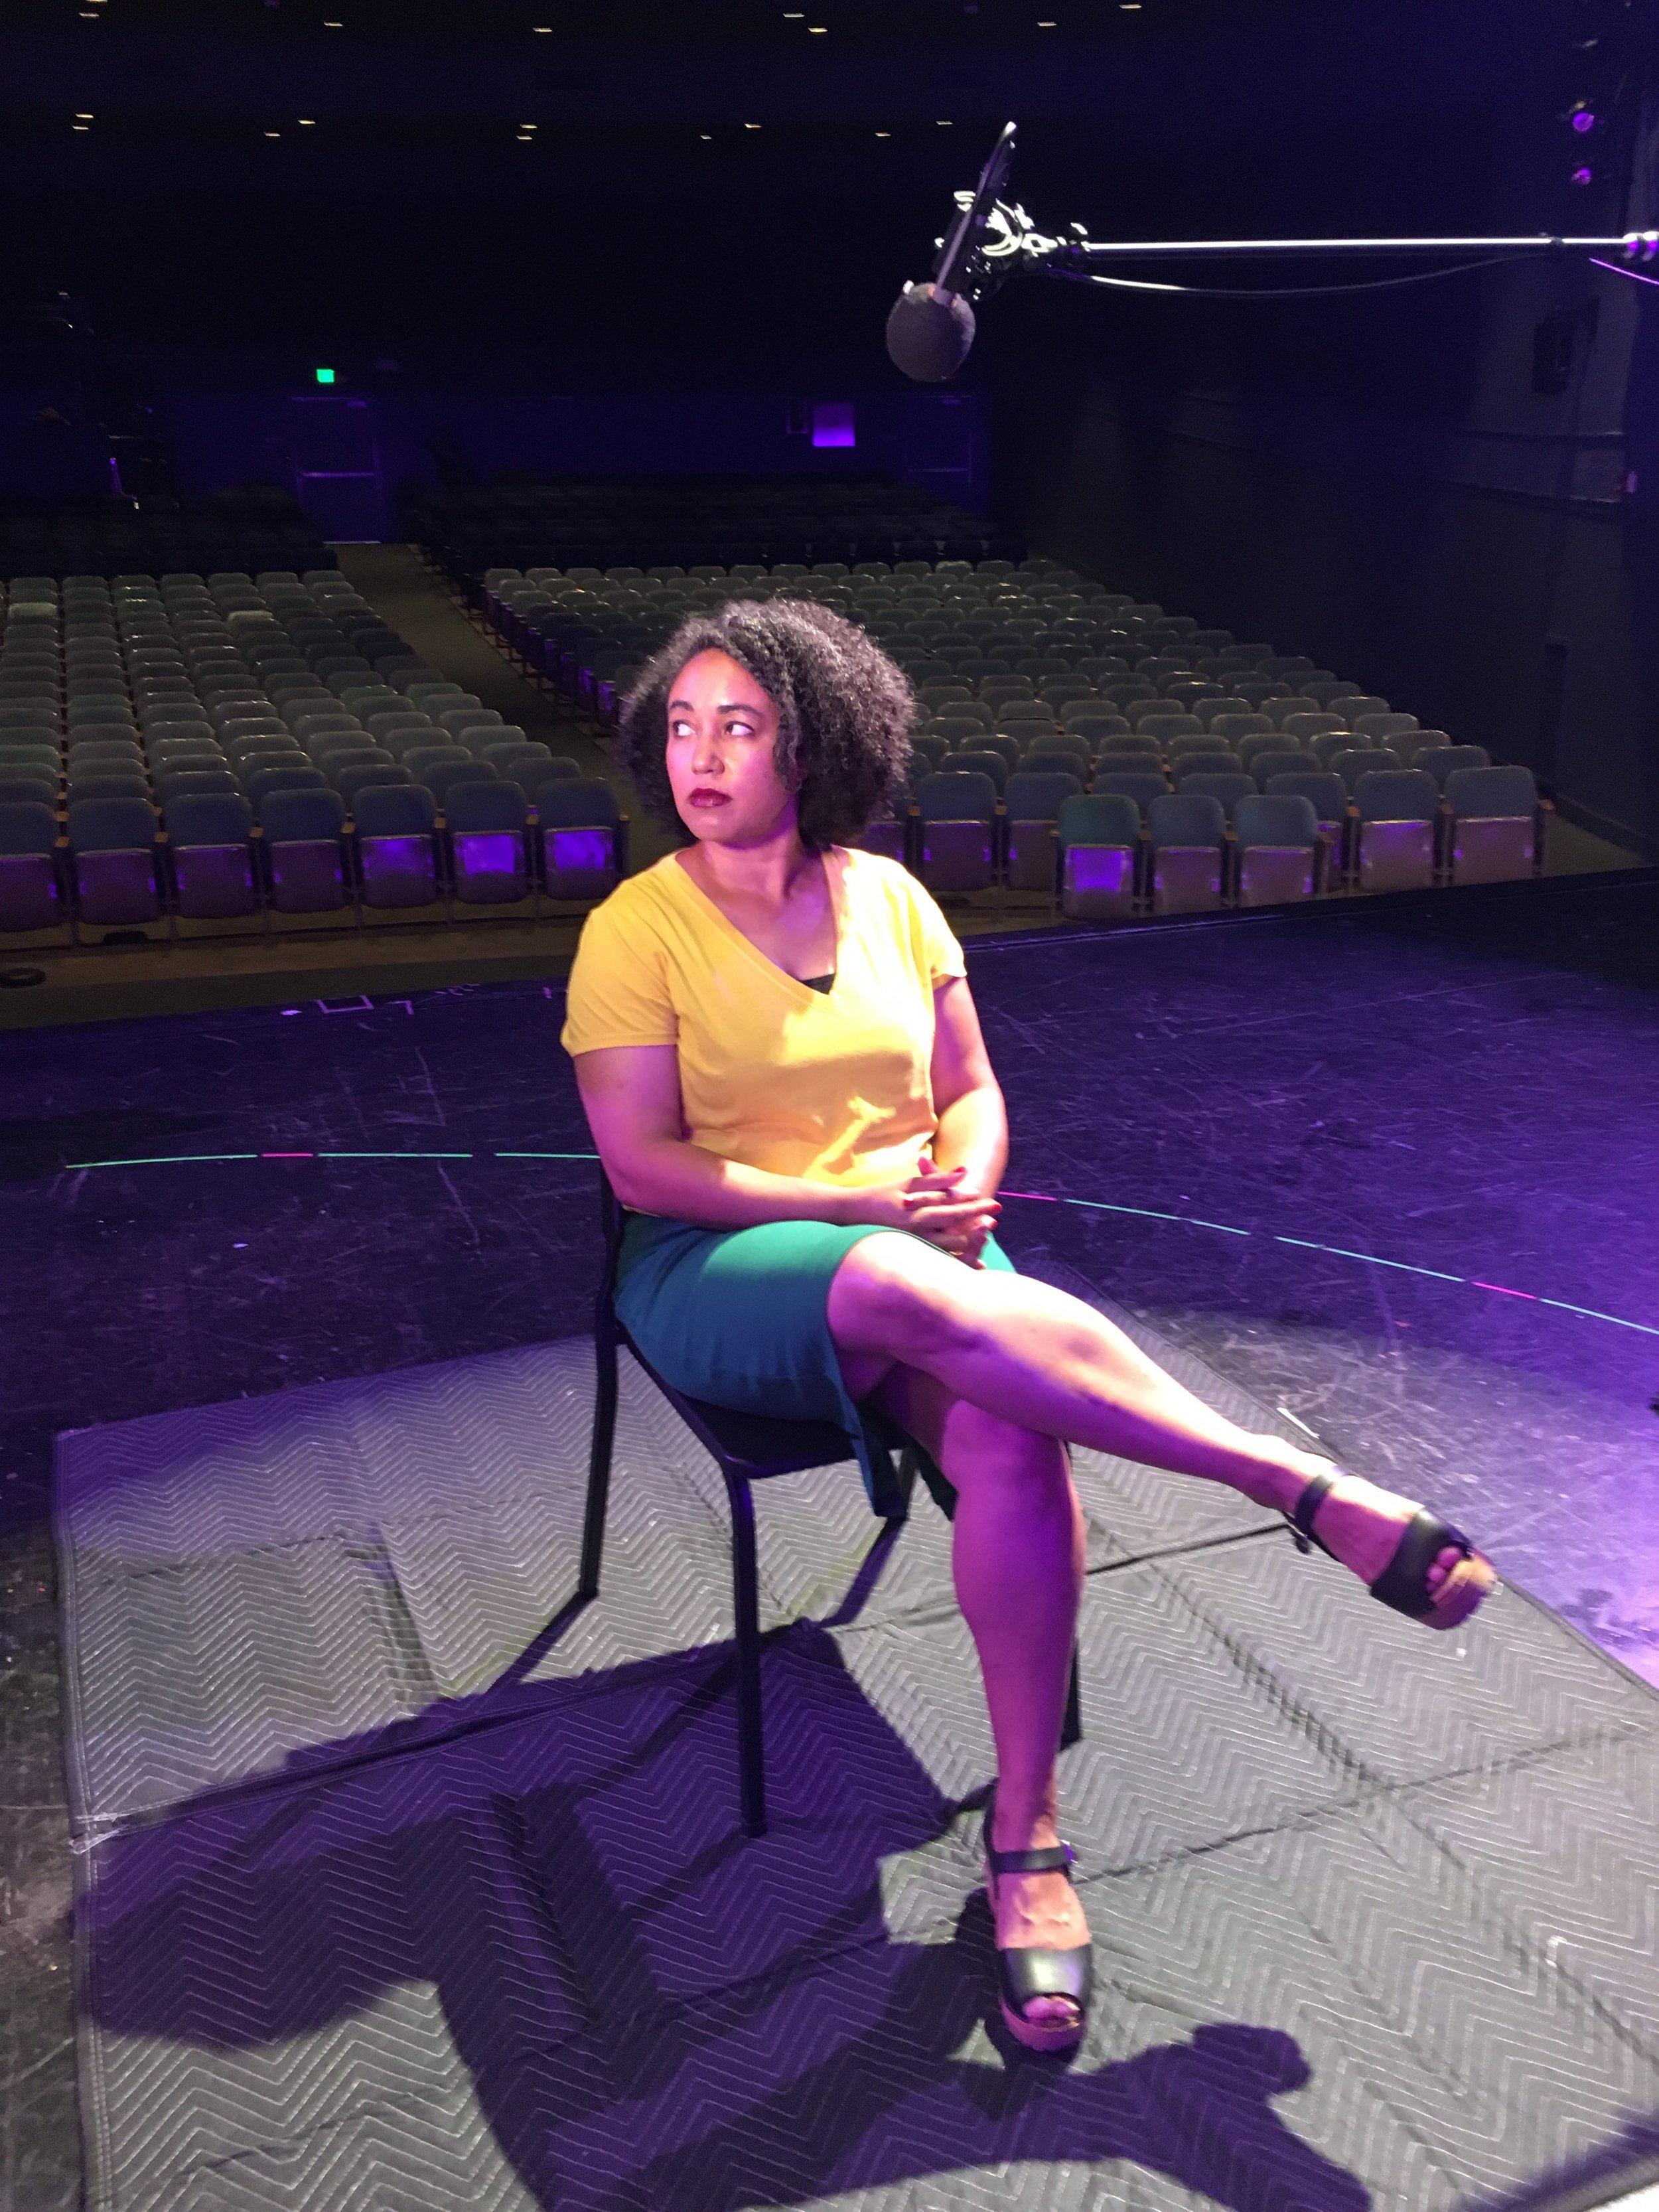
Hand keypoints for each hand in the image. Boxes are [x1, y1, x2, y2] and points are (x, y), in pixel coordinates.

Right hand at [843, 1159, 999, 1263]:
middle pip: (958, 1228)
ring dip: (972, 1244)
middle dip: (978, 1224)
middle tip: (995, 1221)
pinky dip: (960, 1262)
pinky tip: (976, 1264)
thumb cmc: (882, 1195)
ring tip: (986, 1238)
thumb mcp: (908, 1184)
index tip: (993, 1203)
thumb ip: (937, 1180)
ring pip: (952, 1249)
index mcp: (920, 1209)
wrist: (852, 1215)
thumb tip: (965, 1172)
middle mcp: (920, 1229)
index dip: (975, 1205)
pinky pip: (941, 1262)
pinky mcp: (912, 1255)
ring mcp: (916, 1244)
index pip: (955, 1206)